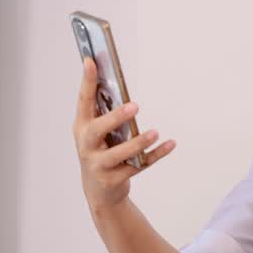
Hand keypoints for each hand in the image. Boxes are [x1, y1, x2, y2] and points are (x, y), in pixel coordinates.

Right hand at [73, 58, 175, 212]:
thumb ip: (106, 114)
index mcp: (82, 126)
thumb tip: (125, 92)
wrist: (99, 191)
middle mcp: (86, 144)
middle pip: (98, 129)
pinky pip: (139, 165)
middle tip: (135, 106)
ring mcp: (99, 164)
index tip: (91, 61)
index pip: (83, 100)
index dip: (86, 81)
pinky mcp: (114, 179)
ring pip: (119, 153)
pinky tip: (170, 143)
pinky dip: (156, 155)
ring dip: (138, 143)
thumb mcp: (97, 133)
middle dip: (116, 117)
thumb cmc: (100, 152)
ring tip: (155, 132)